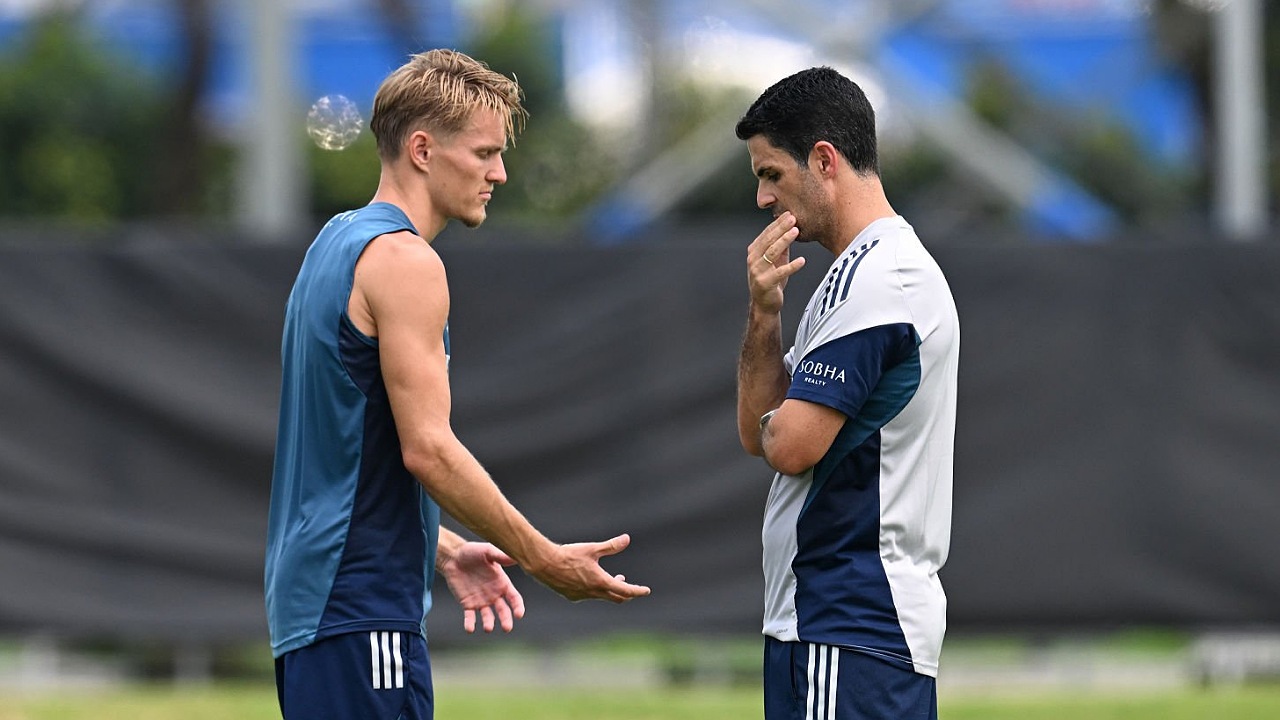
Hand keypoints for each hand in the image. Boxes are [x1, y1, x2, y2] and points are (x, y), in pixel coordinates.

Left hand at [440, 542, 525, 632]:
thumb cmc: (472, 551)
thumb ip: (500, 556)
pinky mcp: (467, 604)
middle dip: (506, 620)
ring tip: (488, 628)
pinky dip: (470, 624)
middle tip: (507, 628)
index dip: (518, 607)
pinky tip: (470, 628)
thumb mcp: (487, 551)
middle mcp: (494, 595)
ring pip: (488, 617)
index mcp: (502, 583)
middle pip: (503, 611)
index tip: (519, 615)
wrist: (453, 556)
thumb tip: (516, 557)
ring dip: (489, 624)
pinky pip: (470, 617)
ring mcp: (481, 601)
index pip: (514, 598)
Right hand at [532, 534, 650, 603]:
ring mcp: (582, 596)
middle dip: (626, 593)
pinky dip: (595, 590)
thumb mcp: (592, 549)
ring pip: (602, 597)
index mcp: (601, 582)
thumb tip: (627, 539)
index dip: (637, 591)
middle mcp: (593, 592)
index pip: (625, 590)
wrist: (545, 564)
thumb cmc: (569, 555)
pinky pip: (588, 596)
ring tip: (612, 578)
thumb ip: (611, 546)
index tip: (646, 591)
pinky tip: (590, 581)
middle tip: (631, 589)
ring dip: (609, 590)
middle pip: (616, 598)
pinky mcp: (572, 596)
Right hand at [748, 212, 805, 313]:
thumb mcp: (776, 260)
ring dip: (784, 240)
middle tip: (793, 218)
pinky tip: (802, 261)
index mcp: (754, 251)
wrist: (764, 303)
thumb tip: (791, 228)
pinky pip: (780, 272)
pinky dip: (792, 266)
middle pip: (768, 240)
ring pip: (772, 252)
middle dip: (781, 228)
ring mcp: (758, 271)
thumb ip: (781, 246)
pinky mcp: (765, 283)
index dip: (777, 223)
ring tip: (796, 231)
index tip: (789, 214)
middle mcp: (753, 259)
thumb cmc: (771, 280)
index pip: (766, 234)